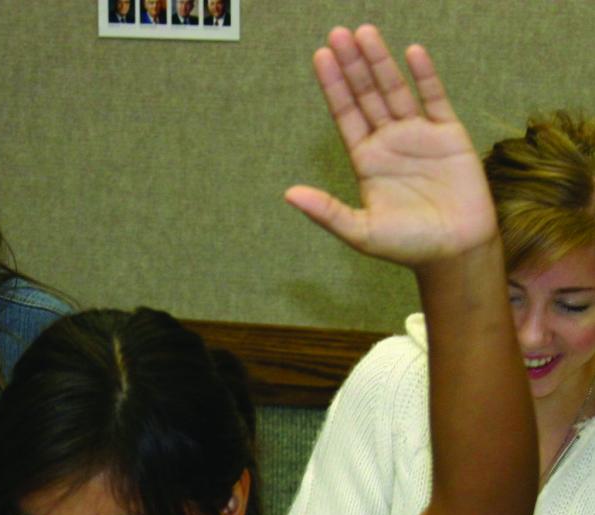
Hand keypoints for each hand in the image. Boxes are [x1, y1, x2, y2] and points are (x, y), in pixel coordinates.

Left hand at [286, 25, 496, 264]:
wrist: (454, 253)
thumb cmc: (407, 246)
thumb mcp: (361, 232)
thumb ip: (327, 211)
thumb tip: (289, 194)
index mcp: (366, 161)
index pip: (346, 116)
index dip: (334, 87)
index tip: (320, 57)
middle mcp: (389, 143)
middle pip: (367, 95)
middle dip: (352, 65)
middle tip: (337, 33)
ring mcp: (419, 135)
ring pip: (396, 90)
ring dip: (380, 62)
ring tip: (365, 32)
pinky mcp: (449, 135)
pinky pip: (435, 99)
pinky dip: (425, 76)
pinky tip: (412, 53)